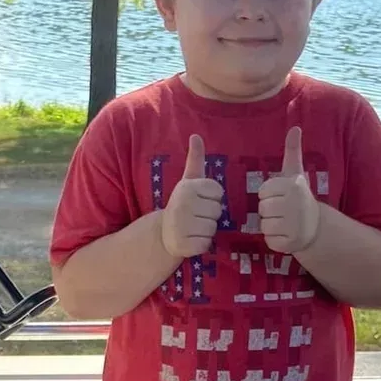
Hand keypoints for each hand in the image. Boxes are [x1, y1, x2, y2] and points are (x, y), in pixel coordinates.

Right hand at [159, 134, 223, 261]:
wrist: (163, 233)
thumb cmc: (182, 204)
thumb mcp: (188, 181)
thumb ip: (196, 159)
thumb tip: (195, 135)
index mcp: (188, 187)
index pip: (218, 192)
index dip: (212, 198)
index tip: (199, 200)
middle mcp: (183, 205)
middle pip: (217, 210)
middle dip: (210, 215)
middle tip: (195, 216)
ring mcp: (182, 226)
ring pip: (213, 228)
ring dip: (206, 230)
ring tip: (193, 227)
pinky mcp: (184, 245)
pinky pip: (206, 244)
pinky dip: (201, 244)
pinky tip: (191, 239)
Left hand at [257, 127, 319, 255]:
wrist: (315, 226)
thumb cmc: (299, 196)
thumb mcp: (296, 173)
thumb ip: (293, 151)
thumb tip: (295, 128)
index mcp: (293, 186)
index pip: (262, 192)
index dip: (268, 195)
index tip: (282, 196)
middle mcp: (294, 205)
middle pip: (262, 208)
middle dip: (269, 210)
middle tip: (283, 211)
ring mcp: (293, 225)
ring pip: (264, 225)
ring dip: (270, 226)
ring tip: (284, 222)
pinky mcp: (289, 243)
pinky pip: (269, 240)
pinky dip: (274, 239)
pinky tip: (286, 234)